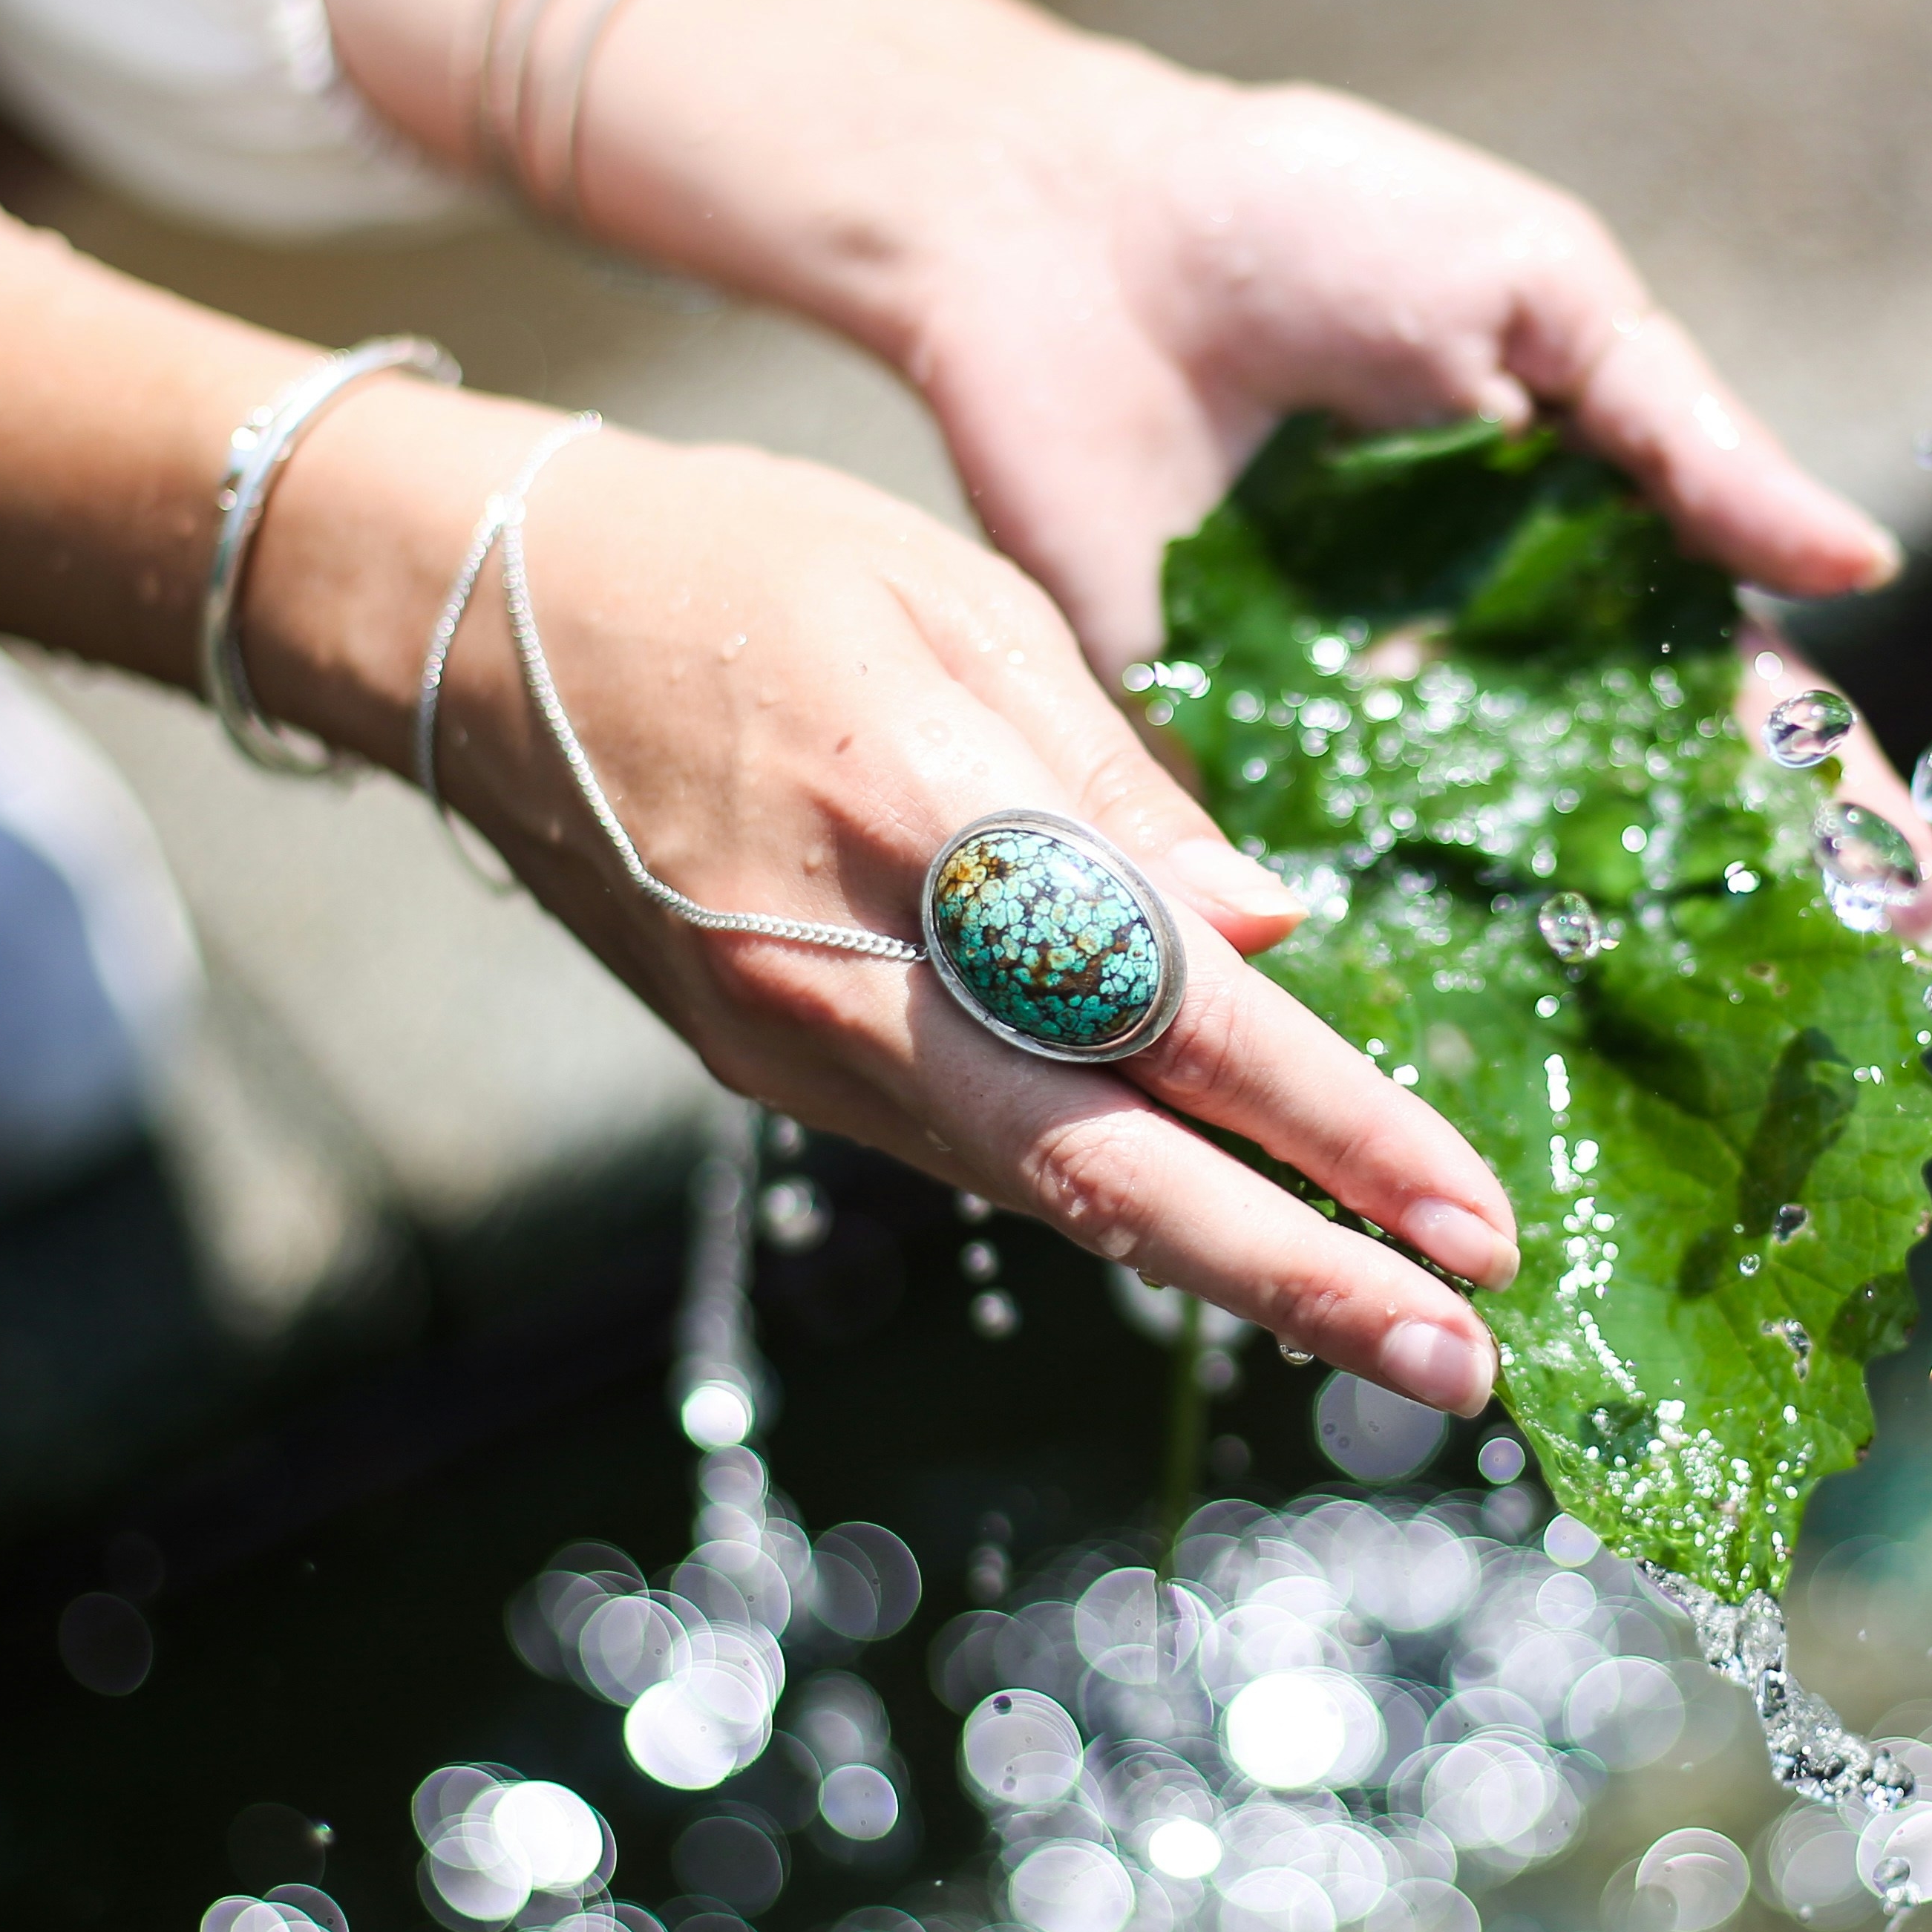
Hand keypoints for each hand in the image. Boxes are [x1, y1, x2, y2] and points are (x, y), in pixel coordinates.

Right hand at [257, 397, 1523, 1412]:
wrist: (460, 625)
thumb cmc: (735, 564)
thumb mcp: (952, 601)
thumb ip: (1117, 782)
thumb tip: (1268, 935)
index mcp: (916, 812)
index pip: (1168, 1007)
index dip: (1331, 1126)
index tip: (1470, 1218)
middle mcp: (850, 969)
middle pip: (1106, 1169)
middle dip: (1300, 1282)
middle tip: (1463, 1367)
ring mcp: (794, 1045)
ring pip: (1043, 1188)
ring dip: (1225, 1262)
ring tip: (1388, 1318)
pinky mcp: (765, 1073)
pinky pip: (970, 1149)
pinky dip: (1108, 1193)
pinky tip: (1226, 1225)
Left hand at [315, 0, 1931, 940]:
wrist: (1072, 227)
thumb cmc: (1322, 220)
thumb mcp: (1539, 295)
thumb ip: (1681, 435)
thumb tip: (1857, 561)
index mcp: (1589, 567)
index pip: (1739, 713)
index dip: (1826, 810)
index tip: (1907, 909)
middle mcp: (1491, 682)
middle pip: (1634, 840)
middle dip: (1727, 944)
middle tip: (1812, 1057)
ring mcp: (1362, 738)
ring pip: (1483, 892)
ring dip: (1563, 995)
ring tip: (1653, 1111)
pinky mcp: (1218, 765)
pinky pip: (1300, 889)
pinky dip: (1356, 973)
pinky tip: (1429, 1072)